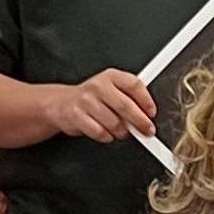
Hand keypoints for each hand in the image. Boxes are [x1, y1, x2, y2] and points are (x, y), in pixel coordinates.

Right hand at [41, 70, 156, 143]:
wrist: (62, 103)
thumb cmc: (93, 98)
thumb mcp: (112, 89)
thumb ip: (130, 97)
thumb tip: (147, 114)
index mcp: (111, 76)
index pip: (134, 84)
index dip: (146, 100)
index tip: (152, 113)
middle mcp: (98, 86)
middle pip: (126, 106)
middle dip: (140, 122)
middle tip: (147, 130)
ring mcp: (86, 101)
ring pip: (114, 123)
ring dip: (122, 132)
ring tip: (120, 130)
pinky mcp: (77, 116)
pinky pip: (101, 133)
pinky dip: (107, 137)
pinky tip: (106, 132)